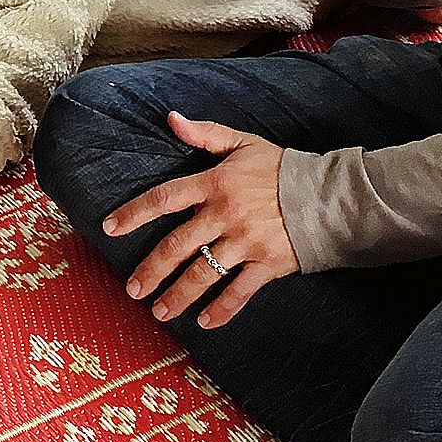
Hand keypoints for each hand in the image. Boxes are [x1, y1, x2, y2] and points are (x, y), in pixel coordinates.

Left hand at [99, 114, 300, 328]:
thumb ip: (205, 134)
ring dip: (178, 295)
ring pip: (203, 273)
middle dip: (151, 270)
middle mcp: (225, 215)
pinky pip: (239, 291)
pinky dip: (222, 309)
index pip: (164, 198)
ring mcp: (246, 242)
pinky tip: (204, 322)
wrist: (330, 194)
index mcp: (215, 184)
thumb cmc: (282, 168)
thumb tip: (172, 118)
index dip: (134, 212)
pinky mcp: (267, 263)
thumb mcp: (243, 144)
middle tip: (133, 289)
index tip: (111, 227)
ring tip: (159, 311)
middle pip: (177, 246)